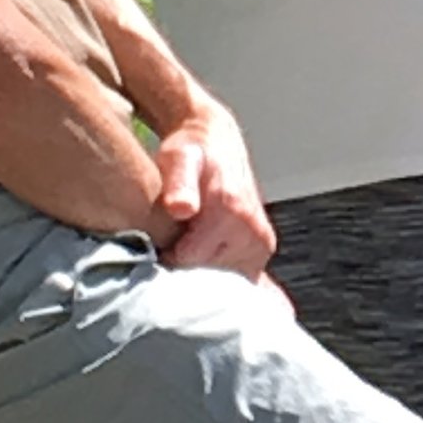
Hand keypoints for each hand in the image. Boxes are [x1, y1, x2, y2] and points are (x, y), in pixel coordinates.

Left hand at [151, 97, 282, 290]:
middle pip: (206, 275)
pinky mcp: (262, 251)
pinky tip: (203, 248)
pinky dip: (217, 271)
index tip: (159, 236)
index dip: (166, 253)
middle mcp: (254, 231)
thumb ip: (180, 183)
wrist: (216, 141)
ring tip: (189, 238)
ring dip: (201, 267)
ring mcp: (261, 245)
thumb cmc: (190, 151)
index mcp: (232, 210)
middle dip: (185, 263)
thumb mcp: (179, 158)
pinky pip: (236, 278)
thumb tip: (182, 207)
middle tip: (174, 235)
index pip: (188, 260)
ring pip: (220, 281)